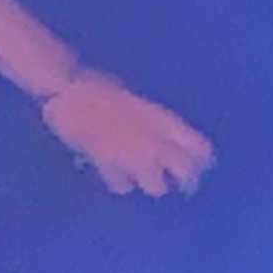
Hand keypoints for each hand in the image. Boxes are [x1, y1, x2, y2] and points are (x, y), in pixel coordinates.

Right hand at [42, 71, 214, 196]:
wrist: (69, 91)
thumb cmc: (98, 87)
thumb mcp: (133, 101)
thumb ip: (149, 123)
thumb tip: (159, 139)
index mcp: (161, 119)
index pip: (198, 145)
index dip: (202, 158)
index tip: (202, 164)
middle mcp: (152, 139)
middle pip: (184, 170)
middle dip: (186, 180)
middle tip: (184, 185)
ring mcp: (131, 154)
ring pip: (156, 186)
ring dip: (153, 185)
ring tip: (149, 182)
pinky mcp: (108, 164)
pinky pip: (123, 185)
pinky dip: (122, 184)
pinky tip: (120, 180)